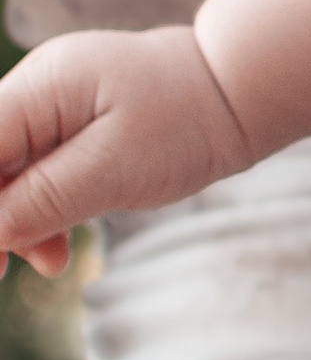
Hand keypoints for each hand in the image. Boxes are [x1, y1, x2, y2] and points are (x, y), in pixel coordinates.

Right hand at [0, 25, 250, 271]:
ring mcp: (52, 106)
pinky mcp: (69, 127)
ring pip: (7, 172)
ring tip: (50, 263)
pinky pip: (35, 173)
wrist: (238, 93)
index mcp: (41, 86)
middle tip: (2, 272)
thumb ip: (44, 200)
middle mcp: (36, 89)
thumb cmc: (187, 123)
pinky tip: (55, 250)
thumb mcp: (116, 170)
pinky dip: (41, 212)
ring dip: (16, 222)